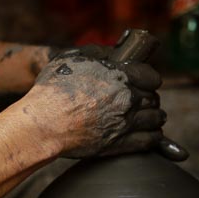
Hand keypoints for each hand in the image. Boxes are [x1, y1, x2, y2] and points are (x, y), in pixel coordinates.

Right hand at [27, 49, 168, 158]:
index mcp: (119, 77)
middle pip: (153, 98)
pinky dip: (153, 136)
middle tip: (143, 99)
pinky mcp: (118, 145)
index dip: (148, 78)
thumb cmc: (52, 90)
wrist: (43, 124)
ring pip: (155, 119)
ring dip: (154, 116)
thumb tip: (113, 52)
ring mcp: (125, 124)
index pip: (151, 77)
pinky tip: (151, 134)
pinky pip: (149, 141)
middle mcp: (127, 99)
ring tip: (149, 116)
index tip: (145, 81)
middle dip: (149, 97)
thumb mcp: (72, 58)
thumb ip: (97, 52)